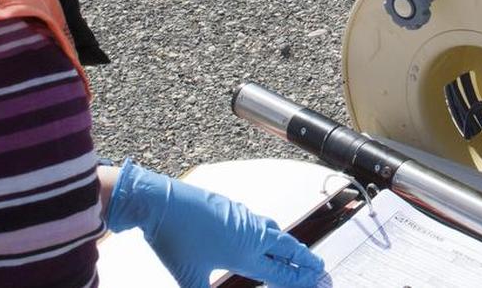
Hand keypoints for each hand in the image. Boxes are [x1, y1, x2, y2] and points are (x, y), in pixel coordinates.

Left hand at [107, 159, 324, 287]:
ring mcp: (243, 219)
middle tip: (320, 269)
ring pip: (276, 234)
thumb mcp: (188, 276)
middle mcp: (250, 235)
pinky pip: (262, 224)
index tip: (318, 282)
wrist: (160, 202)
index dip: (300, 279)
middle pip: (287, 250)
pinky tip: (265, 235)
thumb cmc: (173, 238)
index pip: (280, 271)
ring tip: (298, 254)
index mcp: (245, 254)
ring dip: (290, 246)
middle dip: (305, 262)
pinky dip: (273, 233)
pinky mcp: (232, 209)